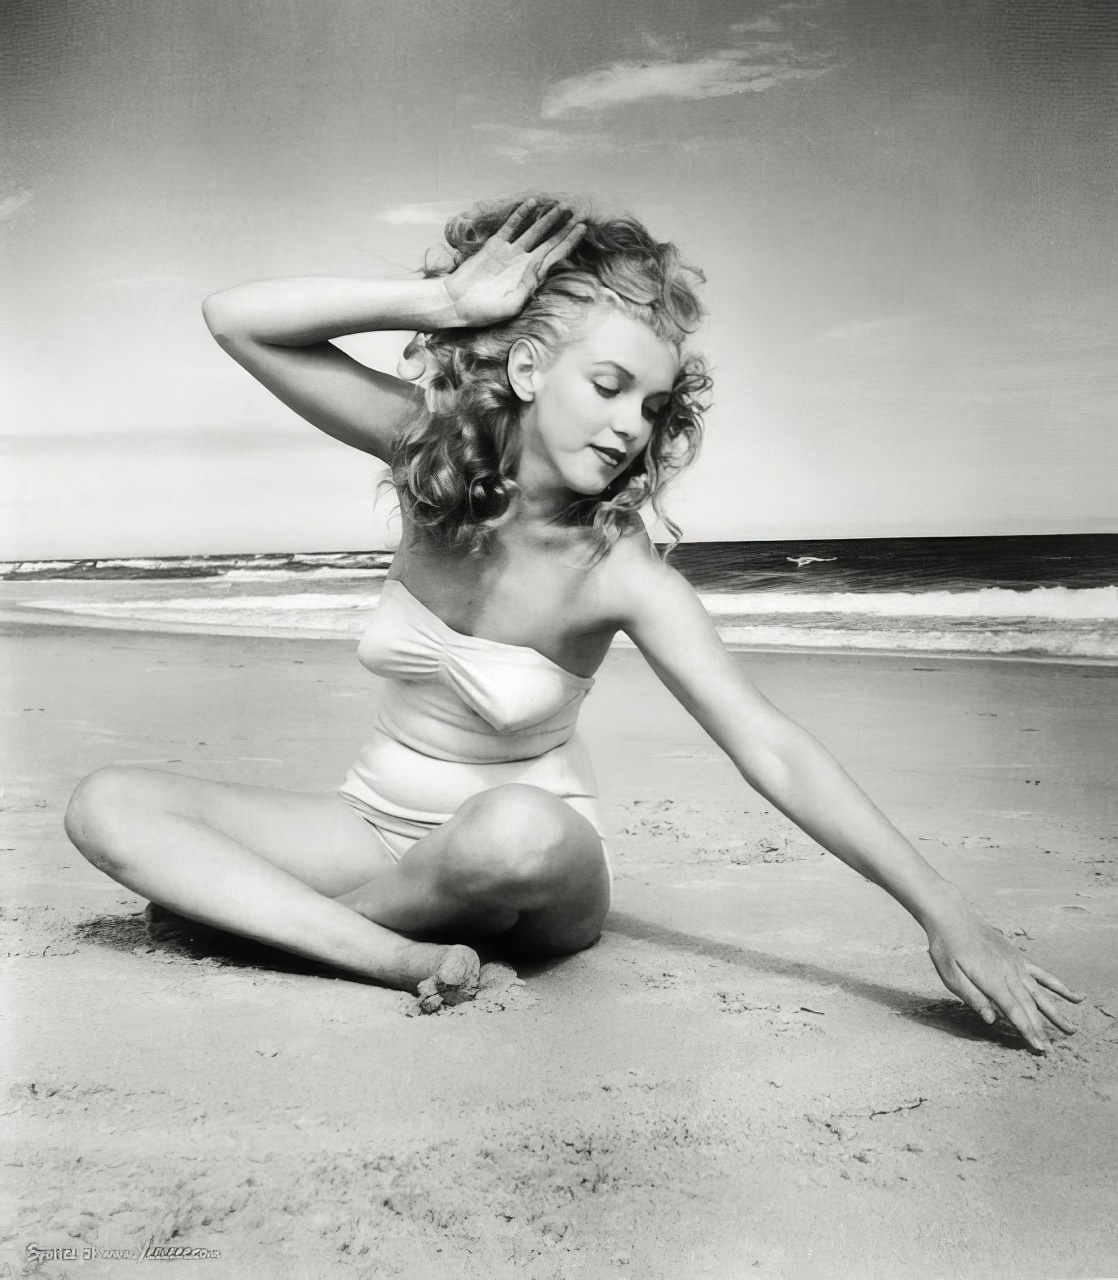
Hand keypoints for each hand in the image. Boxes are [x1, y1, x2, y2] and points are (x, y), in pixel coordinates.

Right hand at [440, 199, 585, 327]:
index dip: (568, 242)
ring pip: (533, 232)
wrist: (456, 303)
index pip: (554, 256)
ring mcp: (509, 253)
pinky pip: (511, 227)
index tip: (581, 229)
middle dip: (563, 228)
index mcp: (530, 278)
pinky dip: (521, 215)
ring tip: (561, 206)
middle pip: (548, 242)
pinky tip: (531, 204)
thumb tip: (539, 272)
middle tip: (577, 213)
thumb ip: (526, 289)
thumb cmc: (482, 311)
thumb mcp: (510, 306)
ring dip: (547, 219)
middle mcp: (523, 264)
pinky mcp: (494, 246)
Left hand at [926, 910, 1083, 1051]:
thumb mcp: (950, 975)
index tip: (1040, 1048)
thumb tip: (992, 1020)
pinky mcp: (1018, 957)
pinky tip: (1074, 996)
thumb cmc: (946, 947)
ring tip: (1072, 1030)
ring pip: (1040, 993)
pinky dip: (1059, 986)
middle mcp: (1009, 972)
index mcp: (992, 980)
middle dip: (1041, 1030)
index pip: (1014, 1011)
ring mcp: (1016, 964)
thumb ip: (973, 997)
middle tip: (1052, 1051)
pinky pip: (1042, 973)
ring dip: (1056, 1013)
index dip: (1027, 1031)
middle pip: (1029, 1006)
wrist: (952, 916)